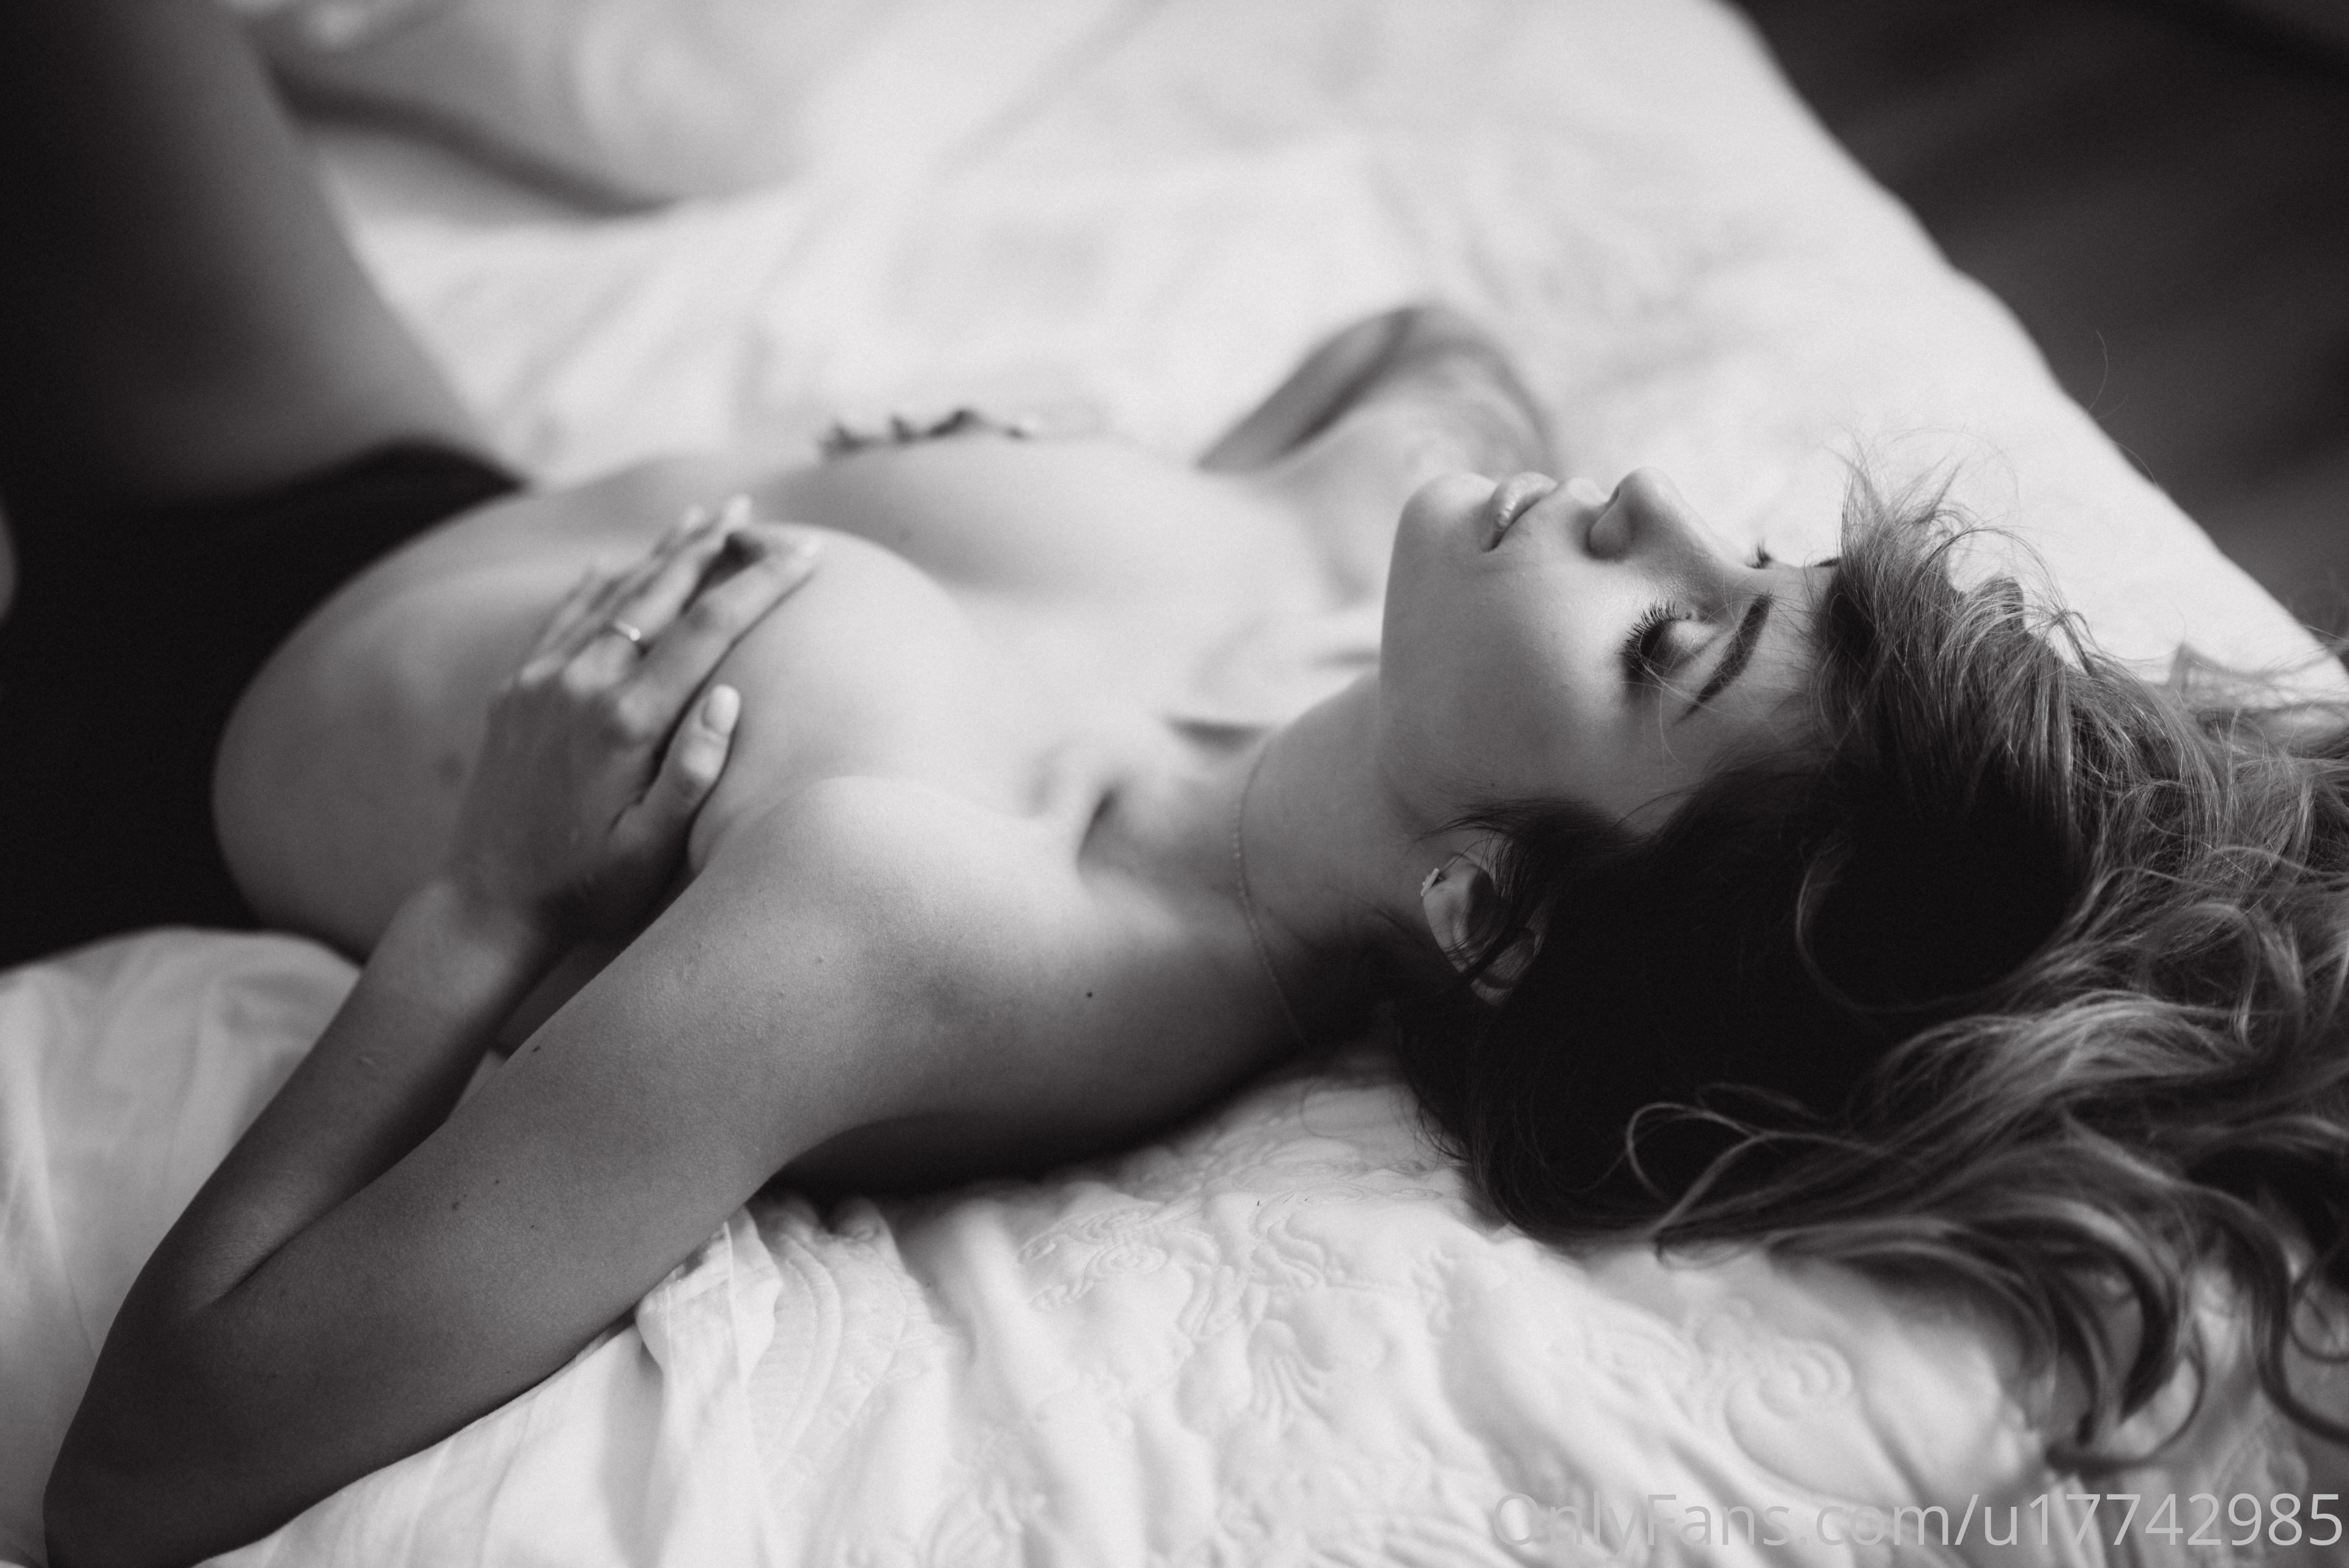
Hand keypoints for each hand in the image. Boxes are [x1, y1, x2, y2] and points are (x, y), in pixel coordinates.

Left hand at [441, 498, 819, 942]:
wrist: (486, 904)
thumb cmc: (586, 887)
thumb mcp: (652, 849)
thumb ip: (694, 772)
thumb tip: (732, 696)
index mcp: (625, 720)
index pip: (709, 629)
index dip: (761, 583)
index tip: (806, 550)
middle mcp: (580, 684)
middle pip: (658, 592)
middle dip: (711, 546)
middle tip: (752, 511)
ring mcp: (540, 682)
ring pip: (611, 594)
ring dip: (658, 553)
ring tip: (699, 517)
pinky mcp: (513, 691)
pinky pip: (560, 619)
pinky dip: (594, 585)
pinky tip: (612, 562)